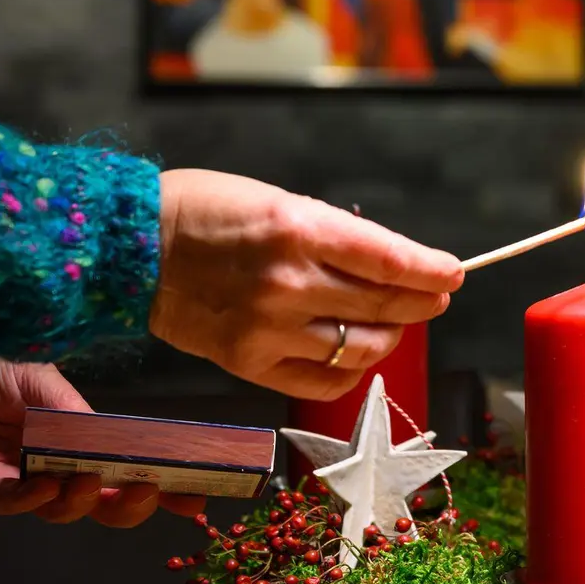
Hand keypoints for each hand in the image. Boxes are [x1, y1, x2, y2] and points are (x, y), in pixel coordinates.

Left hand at [0, 359, 206, 525]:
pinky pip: (11, 503)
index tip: (198, 496)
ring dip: (82, 502)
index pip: (128, 477)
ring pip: (62, 512)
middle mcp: (58, 476)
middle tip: (153, 492)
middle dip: (133, 507)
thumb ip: (68, 405)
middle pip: (103, 508)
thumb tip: (103, 430)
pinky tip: (47, 485)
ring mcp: (23, 487)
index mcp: (81, 451)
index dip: (163, 491)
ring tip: (92, 482)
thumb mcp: (39, 381)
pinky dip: (32, 498)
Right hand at [151, 170, 463, 399]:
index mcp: (298, 229)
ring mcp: (268, 328)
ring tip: (390, 325)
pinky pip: (323, 380)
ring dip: (388, 337)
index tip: (452, 274)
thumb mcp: (279, 202)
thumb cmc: (208, 213)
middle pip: (383, 307)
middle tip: (433, 298)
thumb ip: (336, 238)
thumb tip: (393, 267)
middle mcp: (287, 282)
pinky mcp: (249, 363)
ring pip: (360, 348)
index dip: (431, 271)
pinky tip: (352, 354)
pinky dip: (349, 370)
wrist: (132, 247)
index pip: (390, 259)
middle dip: (420, 303)